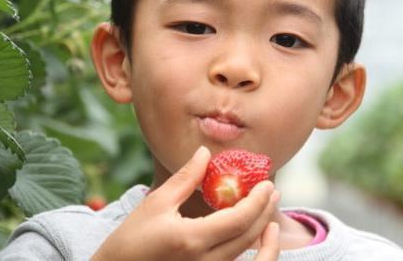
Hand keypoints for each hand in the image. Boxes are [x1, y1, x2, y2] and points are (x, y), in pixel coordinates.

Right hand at [92, 146, 279, 260]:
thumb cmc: (130, 239)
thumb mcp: (156, 204)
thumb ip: (185, 178)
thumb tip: (204, 152)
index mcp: (192, 240)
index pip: (239, 219)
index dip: (258, 200)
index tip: (267, 183)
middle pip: (248, 236)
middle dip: (265, 211)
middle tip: (272, 191)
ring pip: (245, 252)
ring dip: (261, 228)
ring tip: (267, 208)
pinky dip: (249, 247)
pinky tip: (252, 232)